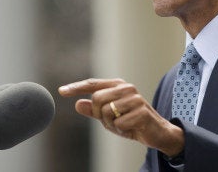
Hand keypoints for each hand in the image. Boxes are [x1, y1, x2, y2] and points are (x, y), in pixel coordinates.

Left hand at [58, 78, 183, 156]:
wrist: (156, 132)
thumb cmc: (132, 122)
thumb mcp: (109, 117)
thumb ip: (94, 110)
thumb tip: (78, 104)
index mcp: (118, 85)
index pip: (93, 84)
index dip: (76, 88)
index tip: (61, 91)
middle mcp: (126, 88)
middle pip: (96, 99)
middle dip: (99, 114)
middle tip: (112, 121)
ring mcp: (135, 98)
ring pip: (106, 112)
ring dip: (111, 124)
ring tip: (123, 124)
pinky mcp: (141, 111)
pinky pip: (118, 123)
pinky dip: (121, 130)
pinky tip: (131, 128)